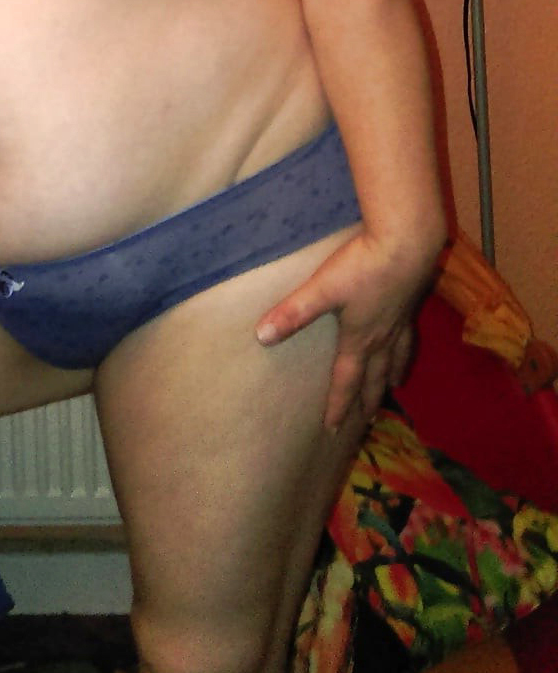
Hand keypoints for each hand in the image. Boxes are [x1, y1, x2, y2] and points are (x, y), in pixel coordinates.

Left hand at [255, 228, 441, 432]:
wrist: (408, 242)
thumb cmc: (363, 267)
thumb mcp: (323, 289)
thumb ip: (293, 312)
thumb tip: (261, 337)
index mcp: (360, 339)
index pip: (347, 381)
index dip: (339, 406)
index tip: (333, 430)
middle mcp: (383, 336)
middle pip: (375, 377)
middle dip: (368, 400)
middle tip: (366, 422)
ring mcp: (400, 320)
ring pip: (397, 357)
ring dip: (391, 375)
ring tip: (393, 386)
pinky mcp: (411, 300)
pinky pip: (409, 335)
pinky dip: (406, 347)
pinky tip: (404, 337)